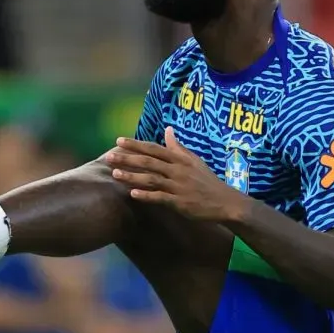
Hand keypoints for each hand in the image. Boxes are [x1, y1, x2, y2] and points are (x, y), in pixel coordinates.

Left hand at [105, 127, 245, 222]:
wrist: (225, 201)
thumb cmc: (207, 181)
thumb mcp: (194, 160)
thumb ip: (178, 147)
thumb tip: (168, 130)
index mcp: (180, 159)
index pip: (154, 149)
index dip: (136, 145)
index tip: (118, 141)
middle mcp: (177, 170)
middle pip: (149, 162)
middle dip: (128, 158)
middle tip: (108, 156)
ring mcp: (178, 186)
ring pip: (151, 179)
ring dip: (132, 176)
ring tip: (115, 174)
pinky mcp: (180, 202)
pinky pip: (160, 198)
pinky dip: (146, 196)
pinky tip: (132, 194)